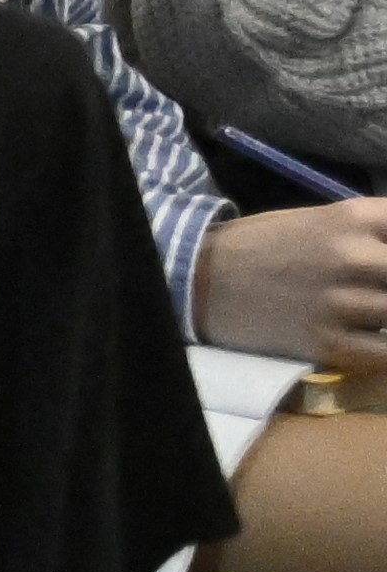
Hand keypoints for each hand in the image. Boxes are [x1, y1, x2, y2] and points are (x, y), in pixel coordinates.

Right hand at [202, 200, 386, 366]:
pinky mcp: (326, 342)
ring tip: (377, 310)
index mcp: (354, 218)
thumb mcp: (326, 219)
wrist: (204, 280)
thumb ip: (377, 231)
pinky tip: (378, 338)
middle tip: (385, 292)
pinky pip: (386, 353)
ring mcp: (340, 302)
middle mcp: (352, 256)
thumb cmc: (267, 245)